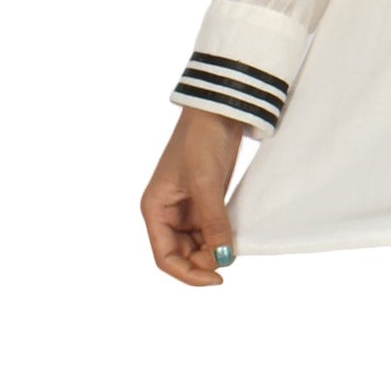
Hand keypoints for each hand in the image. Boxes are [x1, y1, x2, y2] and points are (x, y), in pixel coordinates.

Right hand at [141, 107, 246, 283]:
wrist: (218, 112)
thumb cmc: (201, 141)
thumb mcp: (206, 184)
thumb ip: (213, 223)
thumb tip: (223, 258)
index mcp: (155, 209)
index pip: (165, 256)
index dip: (188, 273)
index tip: (216, 278)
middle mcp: (166, 213)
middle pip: (183, 254)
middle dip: (205, 260)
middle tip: (231, 255)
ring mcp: (186, 209)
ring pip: (198, 245)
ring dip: (215, 250)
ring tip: (234, 242)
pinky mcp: (204, 202)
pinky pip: (211, 231)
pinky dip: (222, 237)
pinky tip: (235, 235)